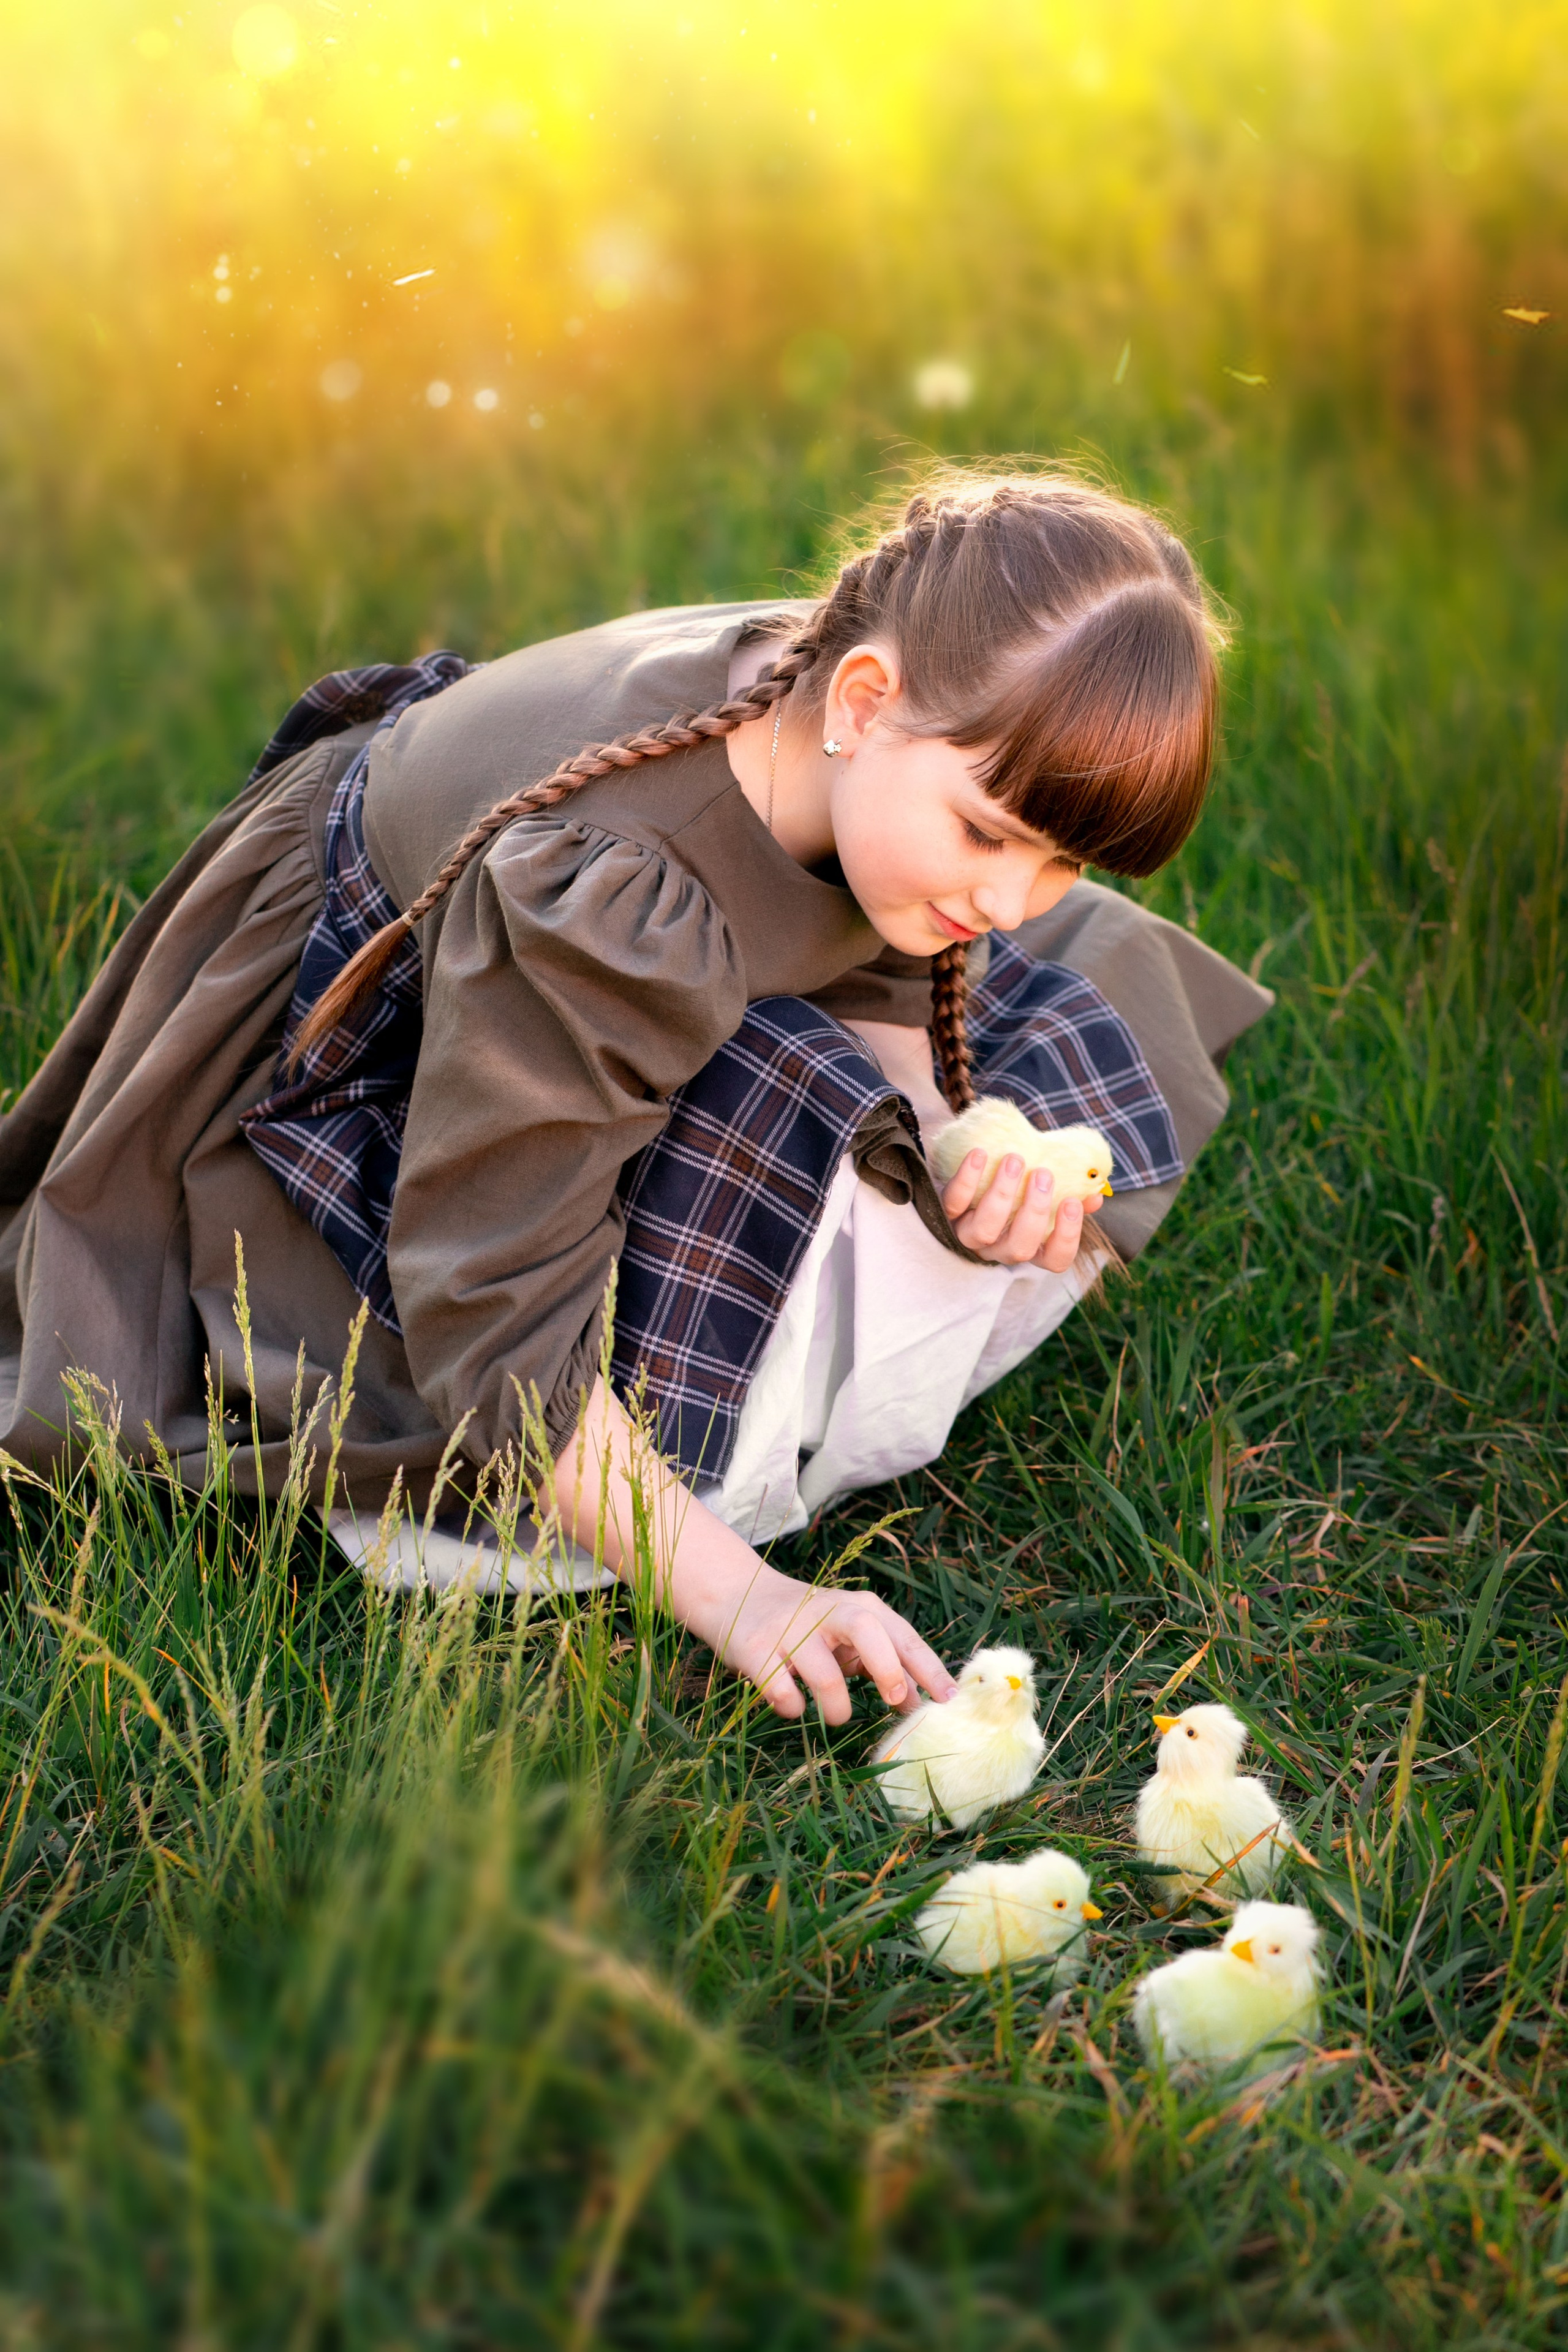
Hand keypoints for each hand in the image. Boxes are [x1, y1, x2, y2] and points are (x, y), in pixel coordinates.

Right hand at [674, 1556, 957, 1724]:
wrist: (738, 1595)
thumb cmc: (810, 1626)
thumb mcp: (851, 1637)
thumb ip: (886, 1664)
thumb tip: (920, 1704)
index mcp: (860, 1607)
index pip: (904, 1637)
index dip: (930, 1669)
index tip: (951, 1700)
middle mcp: (828, 1611)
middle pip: (867, 1631)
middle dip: (887, 1669)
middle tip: (893, 1700)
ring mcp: (791, 1630)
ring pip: (824, 1673)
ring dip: (836, 1707)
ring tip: (835, 1717)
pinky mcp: (756, 1650)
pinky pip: (781, 1690)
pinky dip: (792, 1707)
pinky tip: (792, 1704)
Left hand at [940, 1152, 1101, 1270]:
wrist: (974, 1164)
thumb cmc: (1019, 1181)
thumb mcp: (1046, 1186)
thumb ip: (1072, 1191)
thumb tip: (1096, 1195)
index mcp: (1030, 1245)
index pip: (1055, 1260)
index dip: (1066, 1238)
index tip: (1073, 1202)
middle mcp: (999, 1248)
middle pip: (1018, 1247)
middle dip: (1034, 1212)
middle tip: (1044, 1174)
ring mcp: (970, 1234)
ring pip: (984, 1230)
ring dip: (1001, 1194)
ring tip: (1015, 1160)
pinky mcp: (946, 1213)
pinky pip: (953, 1202)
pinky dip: (966, 1178)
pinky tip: (979, 1154)